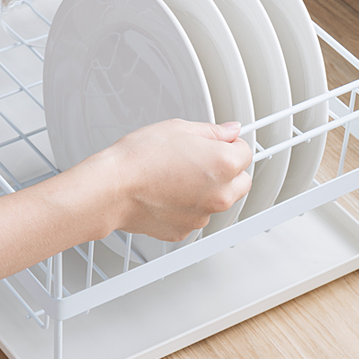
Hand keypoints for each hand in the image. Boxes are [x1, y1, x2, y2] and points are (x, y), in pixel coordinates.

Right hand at [89, 119, 252, 241]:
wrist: (113, 189)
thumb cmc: (139, 158)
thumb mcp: (178, 128)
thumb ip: (212, 131)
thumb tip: (229, 131)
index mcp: (224, 165)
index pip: (246, 152)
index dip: (229, 145)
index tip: (216, 143)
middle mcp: (220, 195)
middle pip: (240, 182)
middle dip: (227, 171)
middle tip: (199, 160)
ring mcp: (203, 216)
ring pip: (217, 201)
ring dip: (206, 190)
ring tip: (174, 176)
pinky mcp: (184, 231)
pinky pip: (194, 216)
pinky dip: (185, 207)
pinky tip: (165, 193)